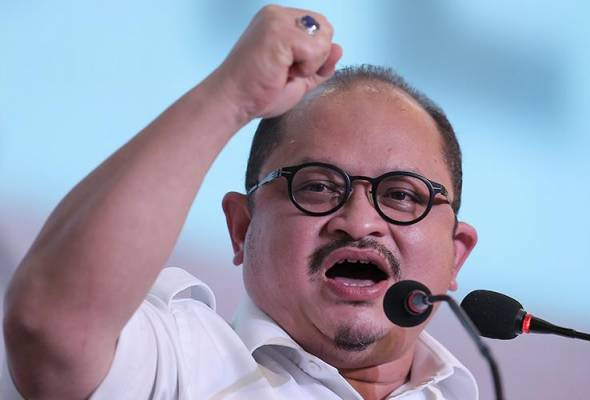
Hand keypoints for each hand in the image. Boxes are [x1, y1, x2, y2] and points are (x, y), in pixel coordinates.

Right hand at [211, 5, 341, 119]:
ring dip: (310, 63)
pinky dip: (305, 68)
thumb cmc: (258, 93)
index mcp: (279, 20)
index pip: (319, 28)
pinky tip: (283, 72)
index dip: (315, 54)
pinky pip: (315, 50)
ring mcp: (277, 20)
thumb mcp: (298, 77)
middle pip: (325, 28)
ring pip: (323, 38)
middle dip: (316, 57)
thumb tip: (339, 48)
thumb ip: (320, 64)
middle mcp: (277, 14)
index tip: (290, 70)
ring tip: (283, 72)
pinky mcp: (279, 33)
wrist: (233, 102)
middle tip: (287, 71)